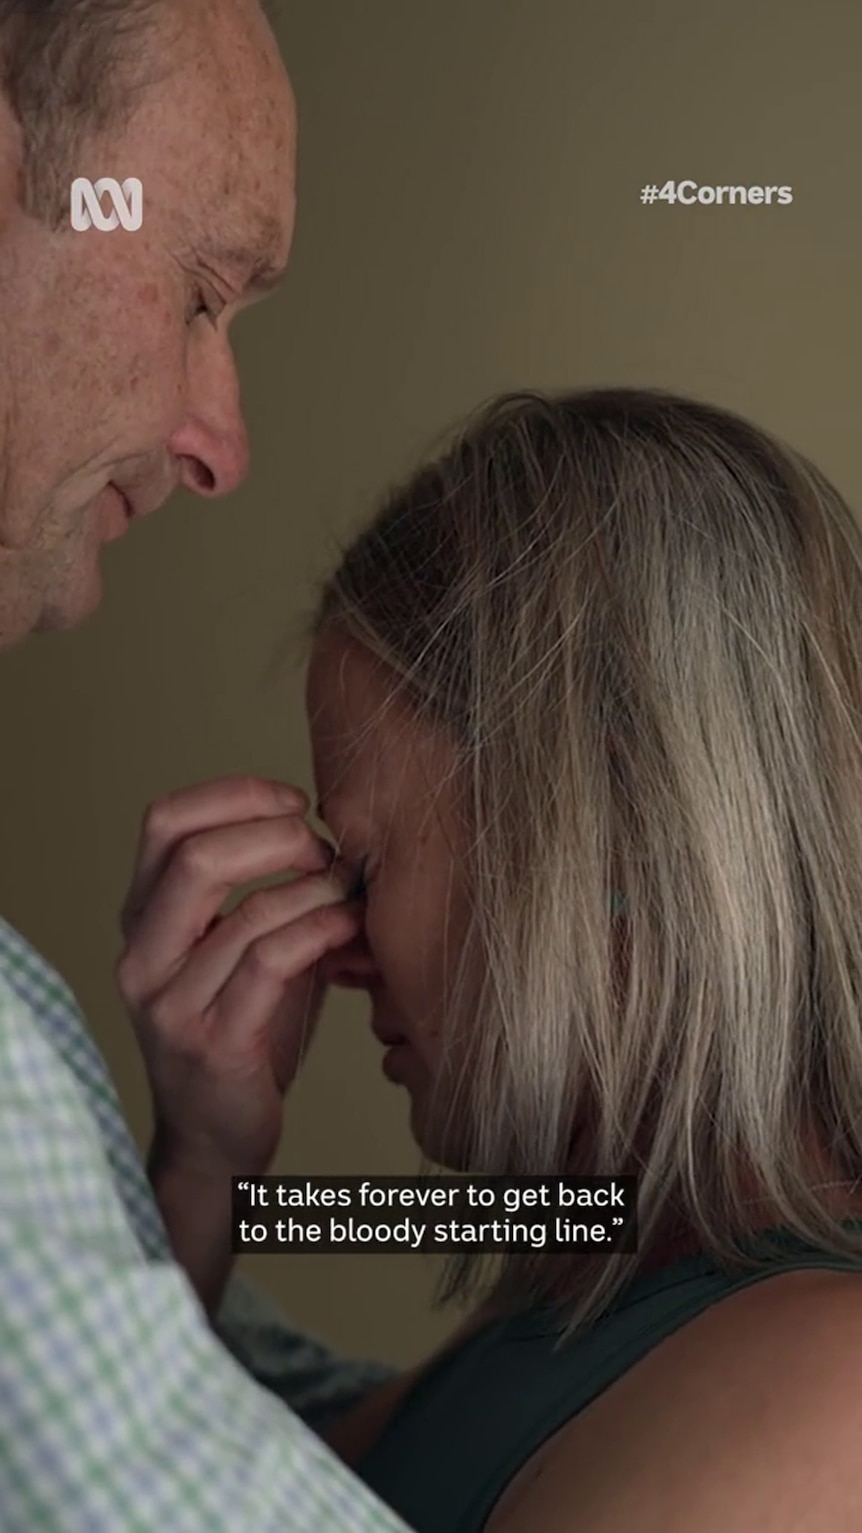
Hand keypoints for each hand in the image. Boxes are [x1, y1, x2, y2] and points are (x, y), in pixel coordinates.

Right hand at [116, 775, 363, 1178]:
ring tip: (352, 893)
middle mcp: (143, 958)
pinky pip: (271, 962)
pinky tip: (349, 928)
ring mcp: (171, 1004)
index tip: (295, 804)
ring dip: (318, 890)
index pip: (165, 822)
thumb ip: (266, 893)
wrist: (217, 1142)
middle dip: (277, 836)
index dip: (236, 795)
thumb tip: (332, 835)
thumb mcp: (240, 951)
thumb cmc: (243, 1034)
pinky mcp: (214, 1044)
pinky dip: (321, 931)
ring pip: (249, 912)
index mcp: (142, 921)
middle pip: (196, 855)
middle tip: (325, 851)